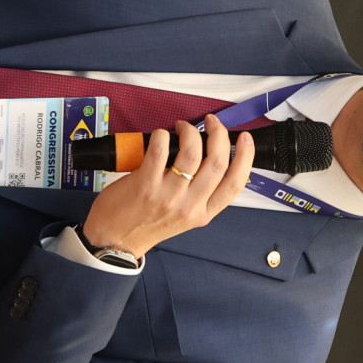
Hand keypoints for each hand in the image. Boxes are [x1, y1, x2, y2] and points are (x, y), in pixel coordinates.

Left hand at [81, 115, 255, 258]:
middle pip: (217, 162)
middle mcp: (190, 206)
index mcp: (204, 213)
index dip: (246, 156)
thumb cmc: (147, 224)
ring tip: (182, 127)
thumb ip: (200, 193)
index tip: (245, 139)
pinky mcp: (146, 184)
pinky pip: (161, 150)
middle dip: (219, 134)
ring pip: (192, 152)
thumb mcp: (185, 217)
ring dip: (189, 131)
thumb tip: (210, 155)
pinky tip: (161, 136)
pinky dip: (163, 136)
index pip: (235, 183)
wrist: (116, 240)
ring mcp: (168, 195)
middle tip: (211, 122)